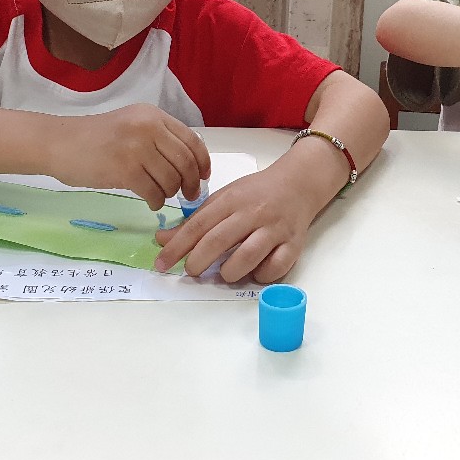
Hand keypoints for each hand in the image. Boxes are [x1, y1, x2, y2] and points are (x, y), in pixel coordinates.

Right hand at [44, 104, 209, 210]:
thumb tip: (188, 166)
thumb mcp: (131, 125)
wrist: (58, 143)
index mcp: (152, 116)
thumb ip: (157, 138)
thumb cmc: (94, 138)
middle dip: (192, 183)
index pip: (191, 139)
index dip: (203, 161)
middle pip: (185, 161)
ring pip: (171, 179)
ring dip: (170, 192)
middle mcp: (148, 127)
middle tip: (189, 195)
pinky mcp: (124, 169)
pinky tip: (150, 202)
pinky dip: (156, 201)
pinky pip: (153, 192)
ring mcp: (136, 147)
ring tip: (161, 195)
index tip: (204, 176)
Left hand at [152, 165, 317, 282]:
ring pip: (248, 256)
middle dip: (198, 261)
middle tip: (190, 272)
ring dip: (230, 272)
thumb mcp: (223, 199)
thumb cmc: (255, 193)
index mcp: (231, 200)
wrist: (298, 183)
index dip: (177, 246)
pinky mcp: (294, 244)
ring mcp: (274, 229)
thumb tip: (162, 240)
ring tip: (224, 274)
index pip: (199, 225)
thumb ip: (194, 222)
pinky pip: (277, 266)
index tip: (161, 264)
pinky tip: (254, 273)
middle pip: (219, 240)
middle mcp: (252, 213)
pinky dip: (262, 275)